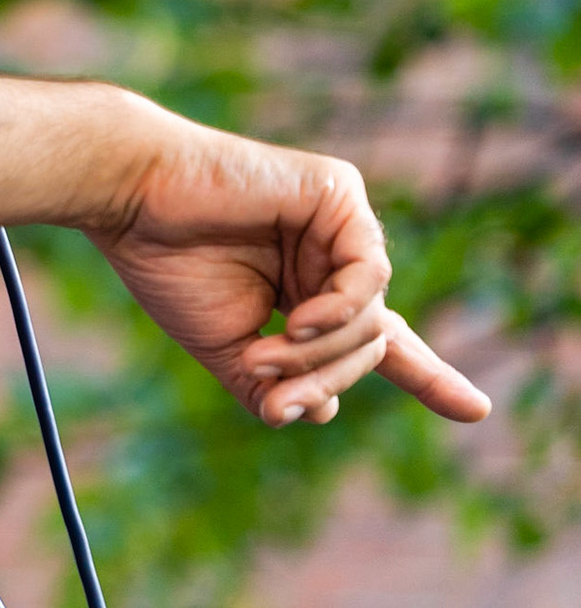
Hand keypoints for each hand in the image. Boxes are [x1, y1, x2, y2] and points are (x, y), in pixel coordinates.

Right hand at [86, 110, 490, 425]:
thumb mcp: (226, 347)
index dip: (426, 375)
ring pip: (372, 317)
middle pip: (371, 342)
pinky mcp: (339, 194)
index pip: (376, 339)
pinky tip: (296, 320)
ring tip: (262, 354)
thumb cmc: (166, 262)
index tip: (475, 409)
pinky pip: (369, 275)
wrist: (132, 196)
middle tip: (273, 396)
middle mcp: (329, 256)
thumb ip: (275, 384)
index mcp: (304, 289)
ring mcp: (339, 224)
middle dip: (327, 378)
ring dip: (322, 352)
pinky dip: (339, 311)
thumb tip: (323, 413)